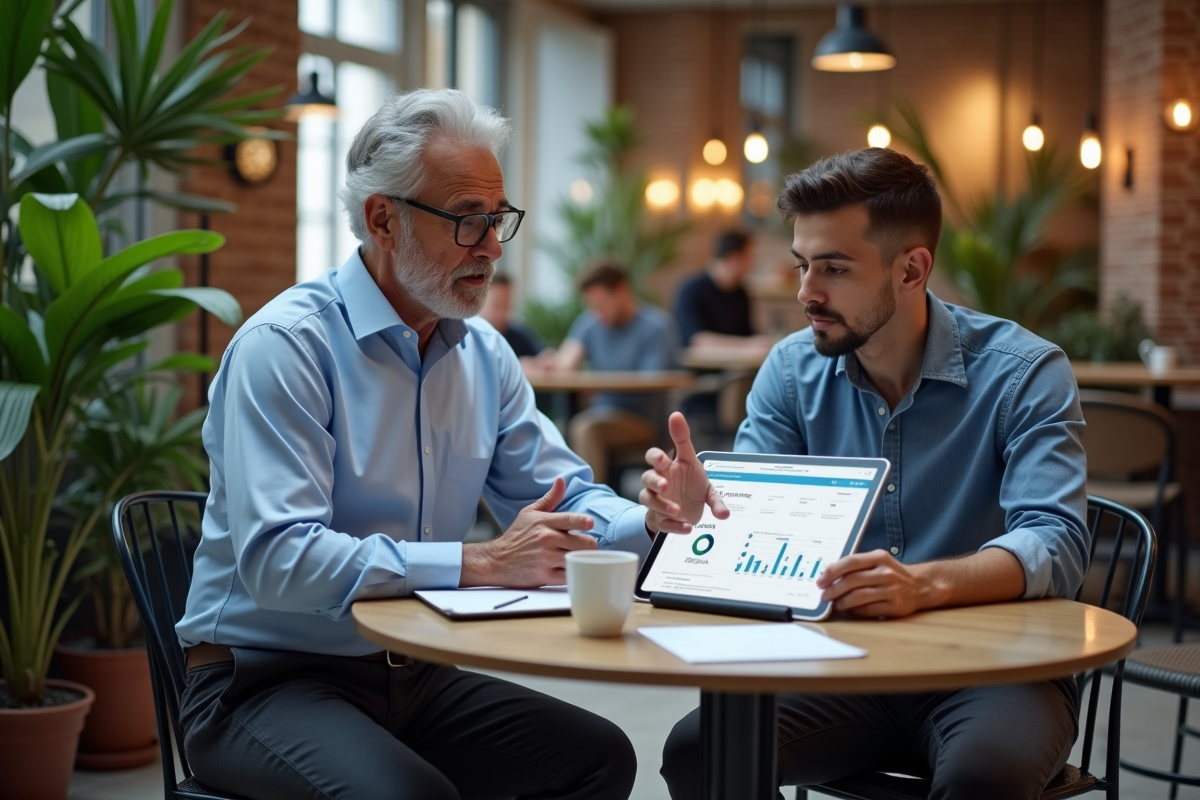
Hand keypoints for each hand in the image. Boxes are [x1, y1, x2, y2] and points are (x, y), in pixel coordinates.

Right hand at [461, 477, 596, 586]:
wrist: (496, 560)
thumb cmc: (516, 535)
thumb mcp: (530, 513)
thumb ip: (550, 498)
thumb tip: (561, 480)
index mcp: (544, 522)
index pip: (570, 519)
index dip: (584, 521)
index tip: (591, 523)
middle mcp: (546, 539)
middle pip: (582, 543)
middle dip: (589, 545)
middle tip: (588, 547)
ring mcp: (546, 558)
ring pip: (578, 559)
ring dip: (583, 560)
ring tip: (583, 558)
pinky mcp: (545, 576)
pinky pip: (569, 576)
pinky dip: (574, 573)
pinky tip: (572, 569)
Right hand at [640, 412, 728, 533]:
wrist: (691, 512)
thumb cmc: (689, 484)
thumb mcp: (693, 463)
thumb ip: (685, 441)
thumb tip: (676, 414)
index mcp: (666, 468)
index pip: (652, 458)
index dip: (655, 457)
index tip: (663, 459)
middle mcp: (659, 484)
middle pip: (646, 479)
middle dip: (654, 482)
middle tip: (665, 485)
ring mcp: (658, 502)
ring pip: (649, 501)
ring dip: (661, 505)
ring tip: (677, 510)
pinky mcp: (661, 520)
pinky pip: (663, 523)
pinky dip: (674, 526)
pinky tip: (687, 527)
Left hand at [816, 550, 932, 617]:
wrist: (922, 586)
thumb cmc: (893, 574)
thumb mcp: (878, 562)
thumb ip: (857, 565)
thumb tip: (829, 574)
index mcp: (879, 557)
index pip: (851, 561)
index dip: (832, 571)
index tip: (821, 580)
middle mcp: (886, 572)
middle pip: (852, 580)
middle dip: (833, 589)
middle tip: (824, 595)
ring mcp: (892, 590)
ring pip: (859, 597)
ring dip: (842, 602)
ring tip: (835, 604)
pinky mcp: (895, 606)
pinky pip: (868, 610)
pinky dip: (855, 611)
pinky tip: (849, 610)